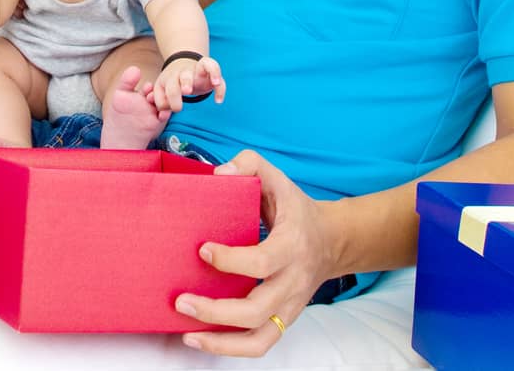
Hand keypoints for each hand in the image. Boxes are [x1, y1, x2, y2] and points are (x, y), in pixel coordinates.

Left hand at [150, 55, 224, 113]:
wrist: (180, 62)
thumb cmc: (171, 82)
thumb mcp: (162, 90)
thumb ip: (161, 103)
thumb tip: (162, 118)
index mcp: (171, 78)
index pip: (169, 89)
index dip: (171, 100)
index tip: (176, 110)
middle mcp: (184, 72)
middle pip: (185, 76)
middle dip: (186, 83)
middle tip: (186, 92)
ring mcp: (197, 69)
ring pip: (202, 66)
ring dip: (209, 73)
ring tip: (214, 84)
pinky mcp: (209, 70)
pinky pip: (215, 70)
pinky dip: (220, 84)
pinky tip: (218, 100)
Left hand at [174, 151, 335, 356]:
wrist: (332, 241)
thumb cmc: (295, 209)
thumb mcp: (277, 177)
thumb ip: (249, 164)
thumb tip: (219, 175)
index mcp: (292, 245)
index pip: (262, 261)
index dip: (231, 260)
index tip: (202, 249)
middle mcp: (293, 281)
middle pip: (256, 310)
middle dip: (215, 311)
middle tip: (181, 300)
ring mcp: (290, 305)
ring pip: (259, 338)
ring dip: (220, 341)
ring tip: (187, 333)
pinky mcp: (284, 319)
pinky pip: (260, 345)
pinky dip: (230, 349)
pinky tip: (200, 339)